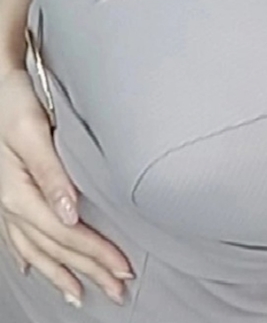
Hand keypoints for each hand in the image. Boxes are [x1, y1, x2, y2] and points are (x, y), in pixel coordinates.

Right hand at [0, 69, 133, 306]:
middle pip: (55, 247)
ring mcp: (8, 201)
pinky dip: (32, 255)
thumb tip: (71, 215)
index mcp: (19, 193)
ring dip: (61, 272)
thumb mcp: (32, 132)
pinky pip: (20, 237)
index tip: (124, 267)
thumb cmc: (15, 102)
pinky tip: (34, 268)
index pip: (67, 234)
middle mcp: (12, 204)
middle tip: (118, 290)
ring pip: (37, 248)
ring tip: (81, 294)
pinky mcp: (10, 192)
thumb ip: (52, 174)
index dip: (96, 254)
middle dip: (88, 271)